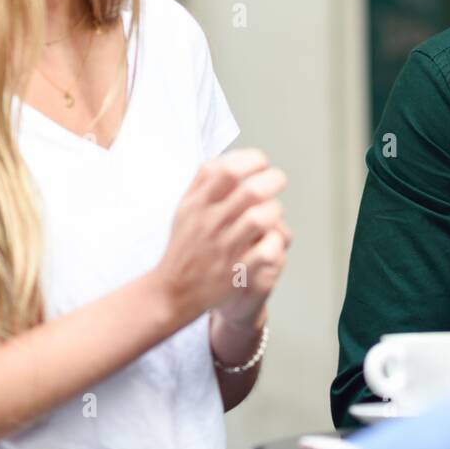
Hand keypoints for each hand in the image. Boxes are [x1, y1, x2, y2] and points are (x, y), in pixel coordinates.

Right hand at [154, 148, 288, 324]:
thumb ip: (204, 180)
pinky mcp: (238, 272)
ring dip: (274, 211)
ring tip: (273, 212)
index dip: (252, 160)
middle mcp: (210, 224)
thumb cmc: (185, 244)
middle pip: (251, 191)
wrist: (172, 292)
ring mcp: (225, 248)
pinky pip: (267, 251)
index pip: (227, 170)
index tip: (261, 163)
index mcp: (197, 204)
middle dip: (273, 180)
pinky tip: (271, 239)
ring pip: (261, 219)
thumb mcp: (185, 207)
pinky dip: (275, 241)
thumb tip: (231, 156)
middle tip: (277, 181)